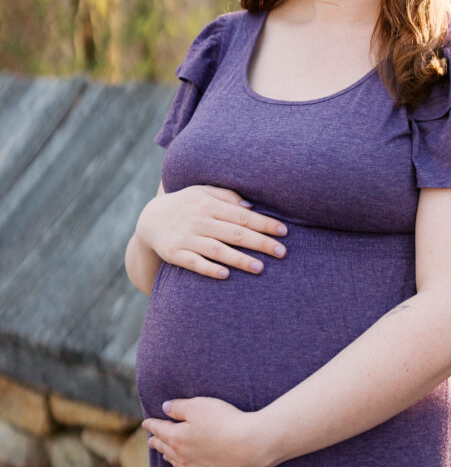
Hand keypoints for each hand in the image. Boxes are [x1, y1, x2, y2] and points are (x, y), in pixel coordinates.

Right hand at [136, 185, 286, 278]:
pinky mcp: (174, 254)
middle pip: (234, 233)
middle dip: (260, 242)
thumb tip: (251, 206)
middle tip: (282, 252)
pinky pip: (194, 263)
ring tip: (260, 268)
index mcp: (209, 204)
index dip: (264, 223)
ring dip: (239, 259)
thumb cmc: (186, 204)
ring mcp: (186, 238)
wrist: (150, 219)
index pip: (242, 215)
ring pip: (217, 250)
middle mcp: (199, 220)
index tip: (284, 232)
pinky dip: (209, 269)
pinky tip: (226, 275)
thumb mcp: (203, 191)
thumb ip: (226, 196)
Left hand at [143, 397, 265, 466]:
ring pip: (178, 464)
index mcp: (177, 438)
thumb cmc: (223, 421)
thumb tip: (164, 408)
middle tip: (151, 441)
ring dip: (170, 457)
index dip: (152, 425)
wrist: (249, 445)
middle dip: (157, 443)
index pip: (160, 430)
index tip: (145, 423)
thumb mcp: (199, 406)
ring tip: (165, 455)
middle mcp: (183, 457)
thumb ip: (179, 407)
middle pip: (166, 449)